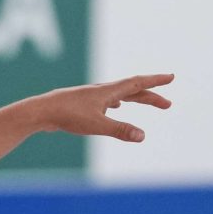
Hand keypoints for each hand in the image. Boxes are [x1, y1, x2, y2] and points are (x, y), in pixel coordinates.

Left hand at [29, 73, 174, 140]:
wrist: (40, 112)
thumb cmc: (67, 116)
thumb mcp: (97, 125)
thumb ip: (120, 130)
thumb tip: (143, 136)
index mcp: (109, 91)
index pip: (138, 83)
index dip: (156, 81)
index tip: (172, 77)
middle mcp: (102, 91)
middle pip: (133, 90)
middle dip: (152, 97)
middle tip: (168, 105)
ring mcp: (92, 96)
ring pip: (121, 95)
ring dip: (137, 98)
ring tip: (150, 102)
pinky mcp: (83, 104)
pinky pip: (108, 100)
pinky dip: (118, 102)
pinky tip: (116, 107)